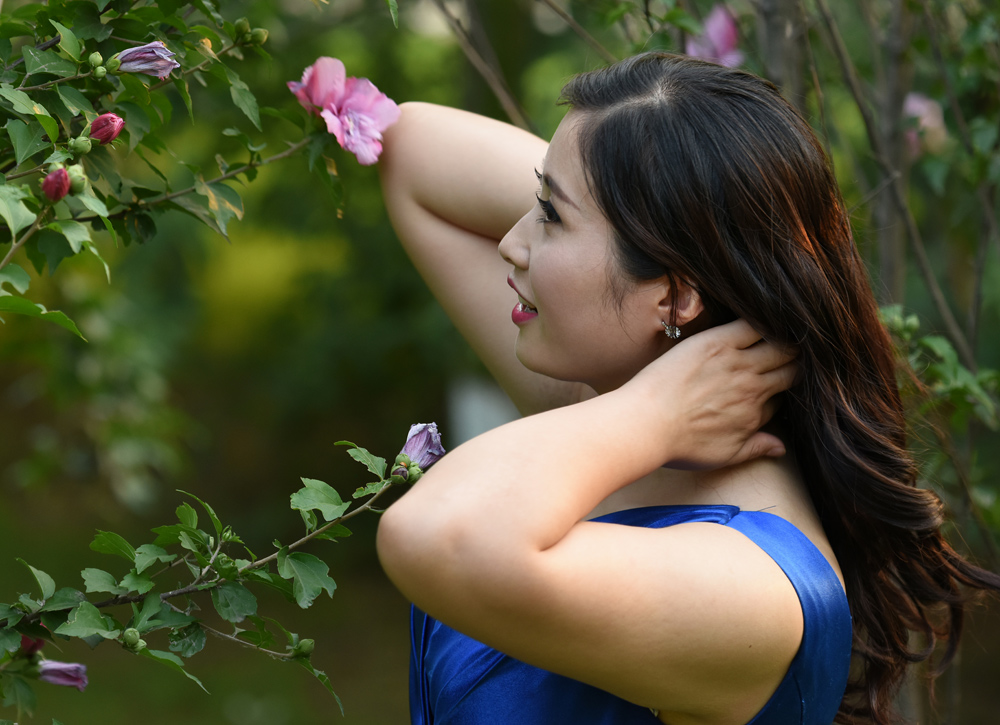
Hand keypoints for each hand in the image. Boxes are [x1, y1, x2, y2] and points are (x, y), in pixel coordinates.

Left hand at [626, 319, 797, 469]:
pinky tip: (764, 315)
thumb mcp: (723, 456)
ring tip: (786, 332)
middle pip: (790, 369)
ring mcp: (737, 363)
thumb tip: (781, 448)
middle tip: (789, 354)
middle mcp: (753, 388)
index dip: (782, 389)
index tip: (777, 381)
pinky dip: (762, 320)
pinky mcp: (717, 343)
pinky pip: (751, 326)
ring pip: (779, 346)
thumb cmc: (678, 444)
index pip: (782, 396)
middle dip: (794, 362)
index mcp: (754, 414)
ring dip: (786, 340)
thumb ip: (755, 448)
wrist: (646, 424)